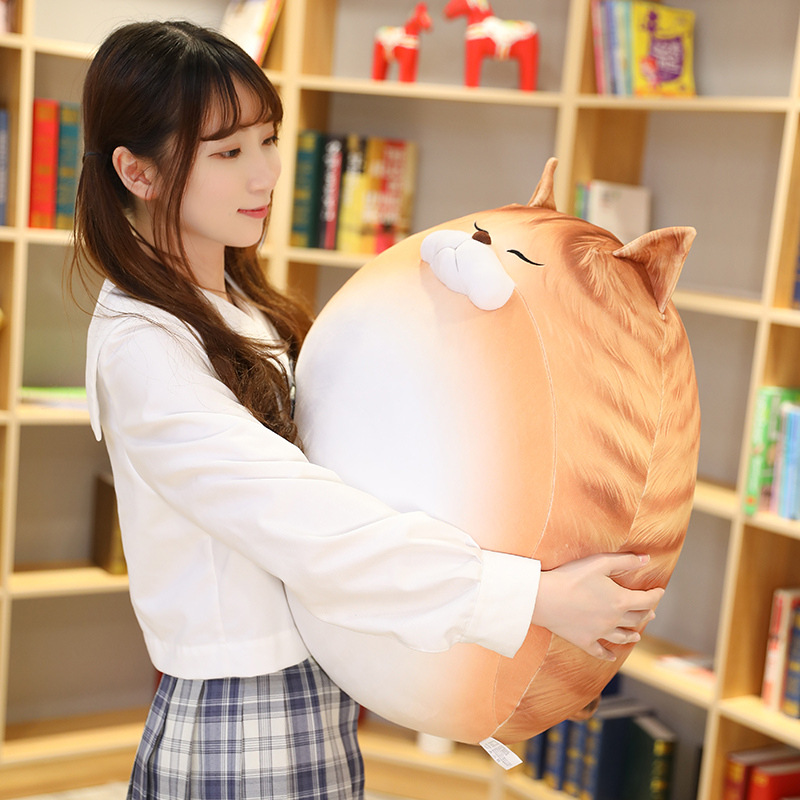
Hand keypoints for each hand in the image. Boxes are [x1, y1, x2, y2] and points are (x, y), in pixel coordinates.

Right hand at [531, 552, 662, 660]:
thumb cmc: (571, 577)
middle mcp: (614, 620)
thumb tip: (646, 559)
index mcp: (620, 601)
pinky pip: (600, 651)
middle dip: (646, 614)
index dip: (655, 596)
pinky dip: (608, 654)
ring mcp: (599, 633)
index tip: (660, 592)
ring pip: (622, 636)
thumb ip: (625, 561)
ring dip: (632, 635)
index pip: (646, 600)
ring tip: (637, 635)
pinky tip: (612, 656)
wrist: (544, 598)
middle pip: (637, 619)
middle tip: (650, 612)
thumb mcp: (599, 563)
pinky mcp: (585, 641)